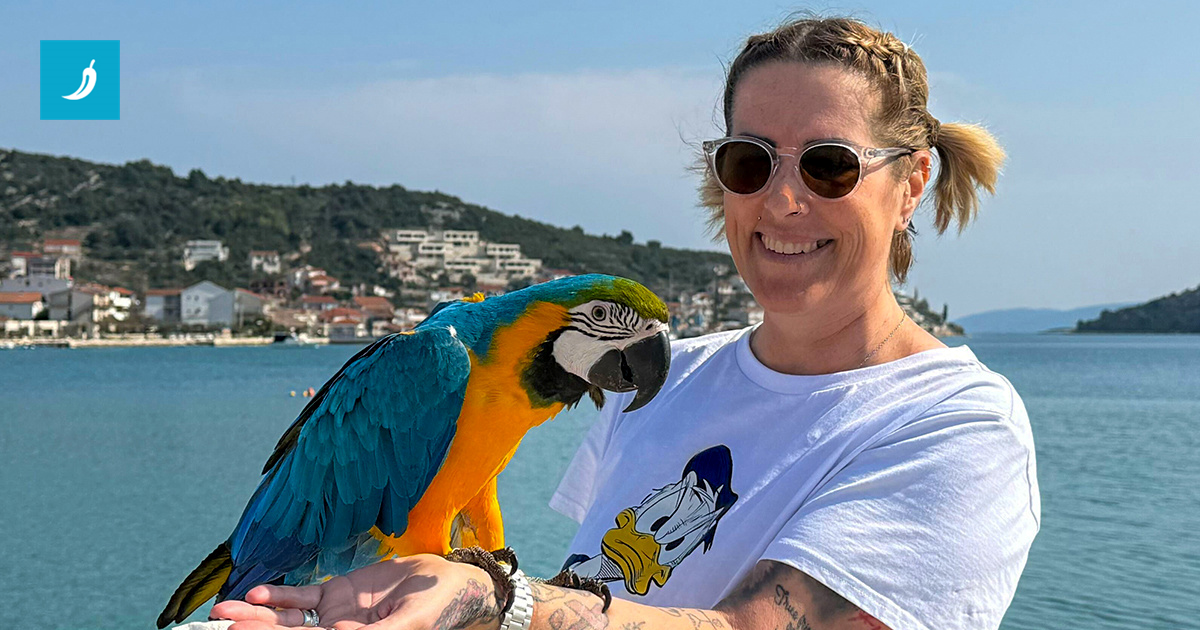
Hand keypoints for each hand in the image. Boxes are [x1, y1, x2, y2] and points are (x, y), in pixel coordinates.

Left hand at [210, 554, 503, 629]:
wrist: (449, 582)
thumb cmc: (437, 609)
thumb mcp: (409, 624)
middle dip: (256, 629)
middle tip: (224, 621)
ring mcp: (335, 615)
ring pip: (288, 619)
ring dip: (257, 615)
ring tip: (226, 608)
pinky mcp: (337, 592)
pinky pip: (303, 595)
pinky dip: (280, 594)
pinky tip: (258, 593)